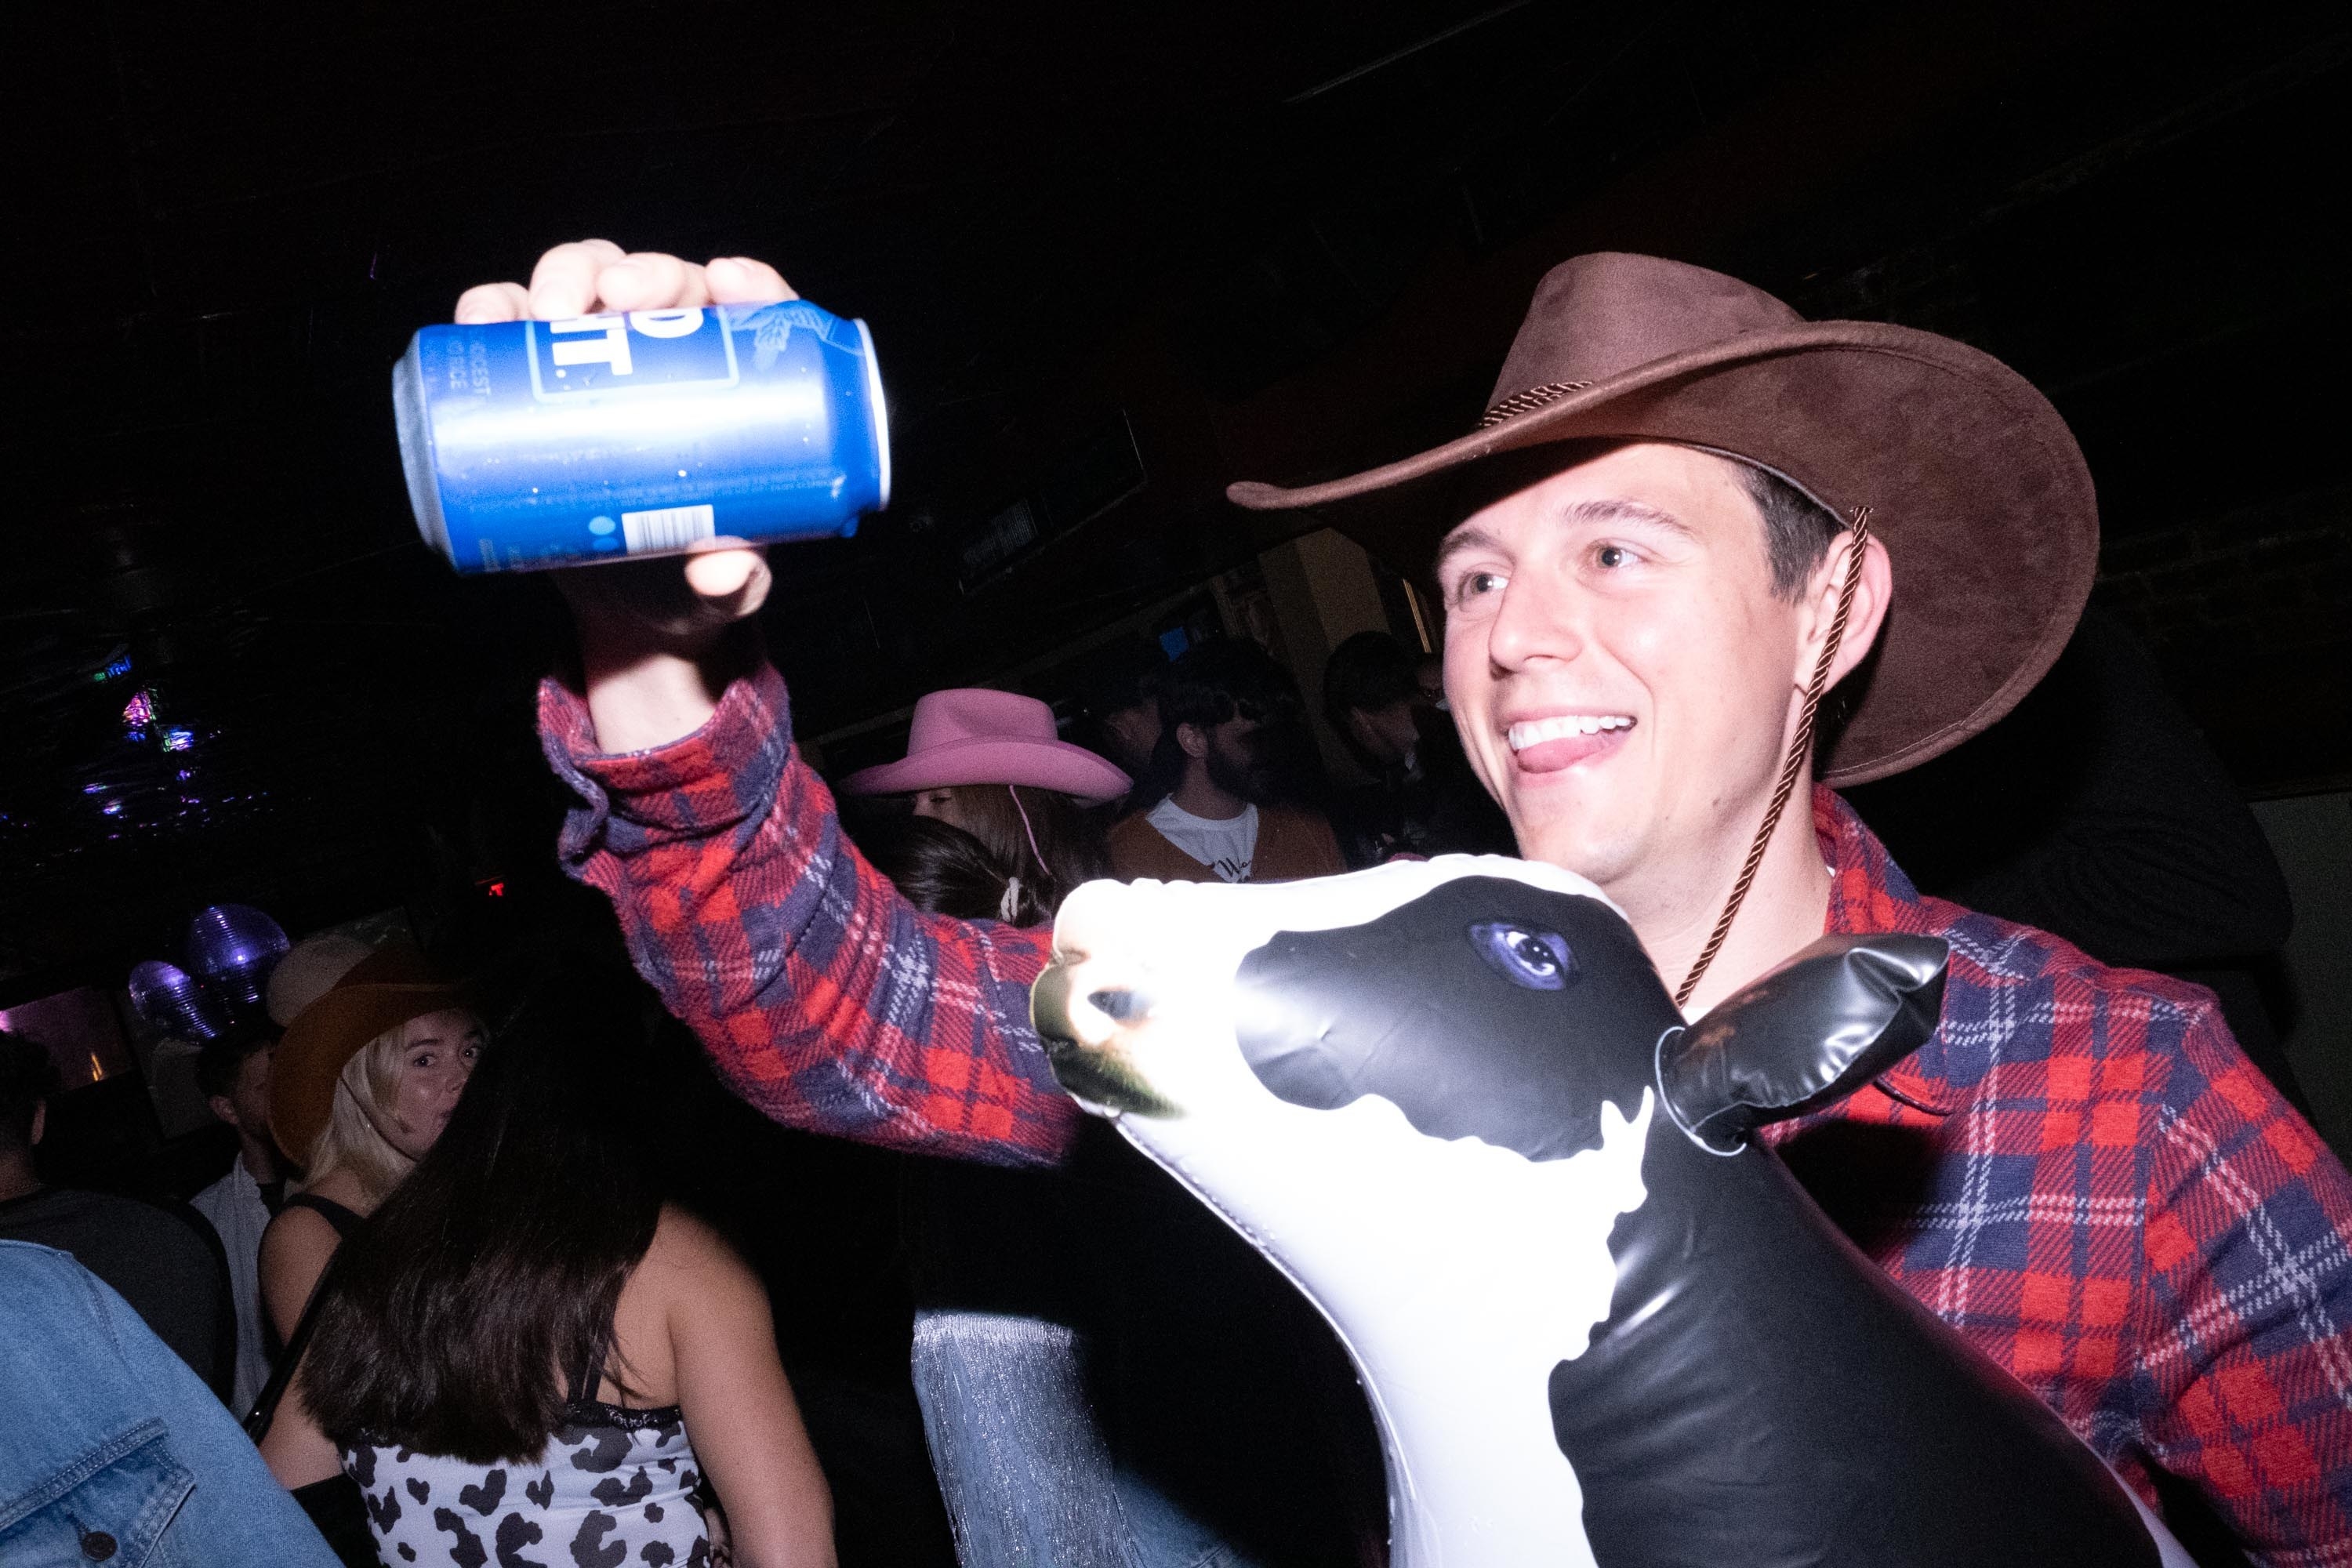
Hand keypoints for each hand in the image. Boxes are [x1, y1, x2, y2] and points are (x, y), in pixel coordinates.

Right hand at [464, 241, 792, 748]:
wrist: (630, 612)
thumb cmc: (699, 579)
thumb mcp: (729, 585)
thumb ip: (735, 580)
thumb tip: (719, 571)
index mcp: (740, 384)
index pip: (756, 315)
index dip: (751, 285)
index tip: (731, 284)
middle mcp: (670, 355)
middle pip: (663, 284)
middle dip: (642, 275)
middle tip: (620, 301)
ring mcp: (599, 361)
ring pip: (585, 284)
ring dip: (566, 277)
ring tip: (549, 312)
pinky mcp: (535, 382)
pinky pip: (510, 325)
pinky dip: (492, 309)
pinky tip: (483, 320)